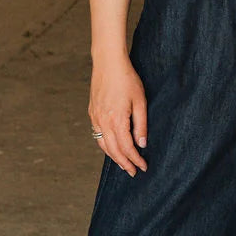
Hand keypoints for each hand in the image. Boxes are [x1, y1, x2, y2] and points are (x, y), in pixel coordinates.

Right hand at [88, 55, 148, 175]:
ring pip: (103, 145)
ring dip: (114, 157)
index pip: (127, 148)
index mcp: (117, 120)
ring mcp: (95, 117)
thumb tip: (141, 144)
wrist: (108, 63)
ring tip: (123, 164)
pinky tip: (112, 147)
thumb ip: (141, 124)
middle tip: (133, 172)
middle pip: (113, 150)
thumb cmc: (127, 79)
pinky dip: (105, 145)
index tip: (143, 167)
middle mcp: (103, 122)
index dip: (135, 159)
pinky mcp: (92, 112)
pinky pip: (97, 135)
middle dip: (124, 163)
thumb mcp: (140, 101)